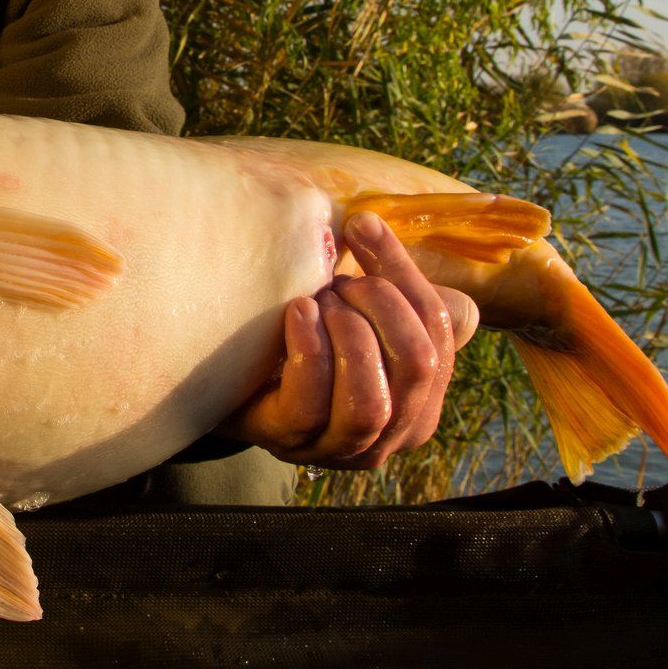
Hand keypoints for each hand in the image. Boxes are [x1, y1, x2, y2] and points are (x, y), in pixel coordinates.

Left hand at [218, 210, 480, 469]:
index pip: (441, 330)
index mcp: (423, 393)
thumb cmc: (300, 332)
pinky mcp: (291, 442)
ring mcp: (342, 446)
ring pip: (370, 402)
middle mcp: (395, 430)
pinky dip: (308, 351)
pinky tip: (296, 314)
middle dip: (381, 305)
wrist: (226, 373)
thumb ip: (373, 273)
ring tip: (316, 301)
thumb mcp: (348, 303)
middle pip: (418, 365)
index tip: (361, 225)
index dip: (405, 270)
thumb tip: (367, 222)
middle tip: (338, 280)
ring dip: (346, 335)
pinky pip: (310, 405)